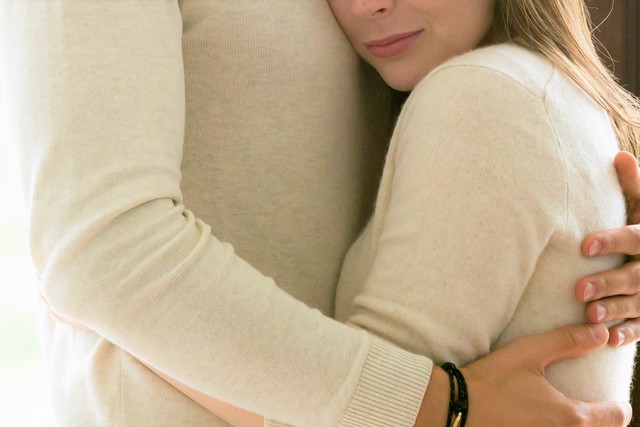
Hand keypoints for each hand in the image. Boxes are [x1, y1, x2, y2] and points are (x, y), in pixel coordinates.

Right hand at [460, 324, 630, 426]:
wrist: (455, 407)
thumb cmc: (492, 381)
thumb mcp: (529, 353)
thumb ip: (567, 341)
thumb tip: (600, 333)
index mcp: (571, 416)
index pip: (615, 417)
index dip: (618, 406)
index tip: (612, 401)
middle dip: (600, 421)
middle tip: (592, 407)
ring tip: (563, 415)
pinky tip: (538, 420)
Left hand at [576, 151, 639, 346]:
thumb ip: (634, 185)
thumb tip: (618, 154)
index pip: (635, 237)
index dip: (612, 240)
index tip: (585, 244)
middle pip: (636, 276)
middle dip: (610, 283)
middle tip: (579, 289)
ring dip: (616, 310)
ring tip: (590, 315)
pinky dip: (629, 333)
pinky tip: (609, 339)